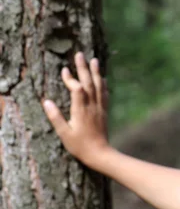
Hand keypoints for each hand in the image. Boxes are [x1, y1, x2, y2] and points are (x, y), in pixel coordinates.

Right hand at [43, 52, 110, 166]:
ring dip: (96, 72)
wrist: (100, 154)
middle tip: (80, 54)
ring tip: (94, 60)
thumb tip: (46, 101)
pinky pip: (105, 94)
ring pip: (99, 86)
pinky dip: (103, 84)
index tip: (64, 69)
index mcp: (81, 111)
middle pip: (89, 83)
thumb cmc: (80, 146)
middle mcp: (92, 106)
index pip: (77, 89)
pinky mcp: (104, 111)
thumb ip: (56, 117)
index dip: (70, 79)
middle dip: (83, 68)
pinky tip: (103, 78)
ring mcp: (100, 108)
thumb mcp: (64, 134)